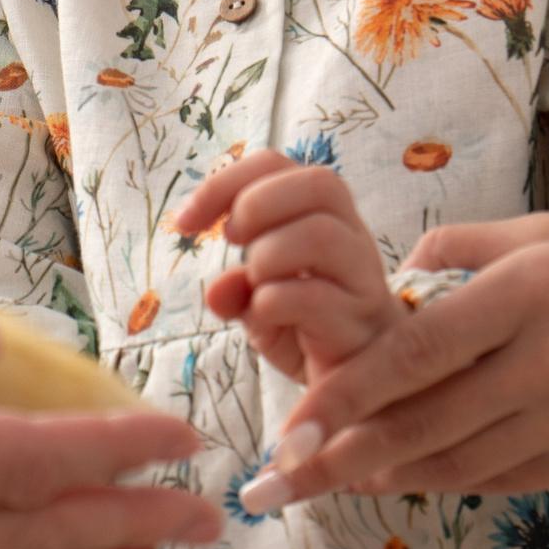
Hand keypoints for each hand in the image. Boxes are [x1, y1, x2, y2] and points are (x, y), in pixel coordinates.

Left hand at [172, 151, 401, 383]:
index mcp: (323, 215)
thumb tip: (215, 292)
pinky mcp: (361, 322)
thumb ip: (237, 288)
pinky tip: (265, 315)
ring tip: (256, 281)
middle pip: (320, 183)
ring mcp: (361, 278)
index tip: (186, 221)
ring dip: (269, 255)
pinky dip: (276, 301)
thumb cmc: (307, 328)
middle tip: (231, 241)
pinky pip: (318, 297)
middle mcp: (351, 237)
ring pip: (322, 234)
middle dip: (258, 204)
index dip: (225, 182)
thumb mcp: (260, 302)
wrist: (362, 383)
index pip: (278, 165)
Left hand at [233, 213, 548, 530]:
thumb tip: (400, 275)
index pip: (419, 350)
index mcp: (534, 288)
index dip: (350, 392)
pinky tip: (402, 482)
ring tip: (323, 482)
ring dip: (385, 477)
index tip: (294, 418)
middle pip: (427, 421)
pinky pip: (506, 477)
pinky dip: (447, 482)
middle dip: (344, 454)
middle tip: (279, 476)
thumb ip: (473, 252)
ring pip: (461, 461)